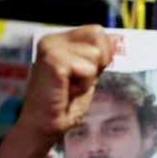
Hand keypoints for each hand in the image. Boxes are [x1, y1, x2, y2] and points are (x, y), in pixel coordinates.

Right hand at [16, 26, 115, 143]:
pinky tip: (66, 92)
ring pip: (95, 54)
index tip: (85, 73)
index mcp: (58, 40)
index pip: (96, 31)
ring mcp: (51, 48)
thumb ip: (95, 57)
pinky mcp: (54, 61)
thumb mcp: (85, 74)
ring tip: (69, 88)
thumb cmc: (62, 105)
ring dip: (88, 78)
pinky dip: (83, 85)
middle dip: (98, 61)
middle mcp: (52, 39)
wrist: (43, 126)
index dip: (102, 53)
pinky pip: (88, 69)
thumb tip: (114, 41)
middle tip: (78, 80)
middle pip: (98, 34)